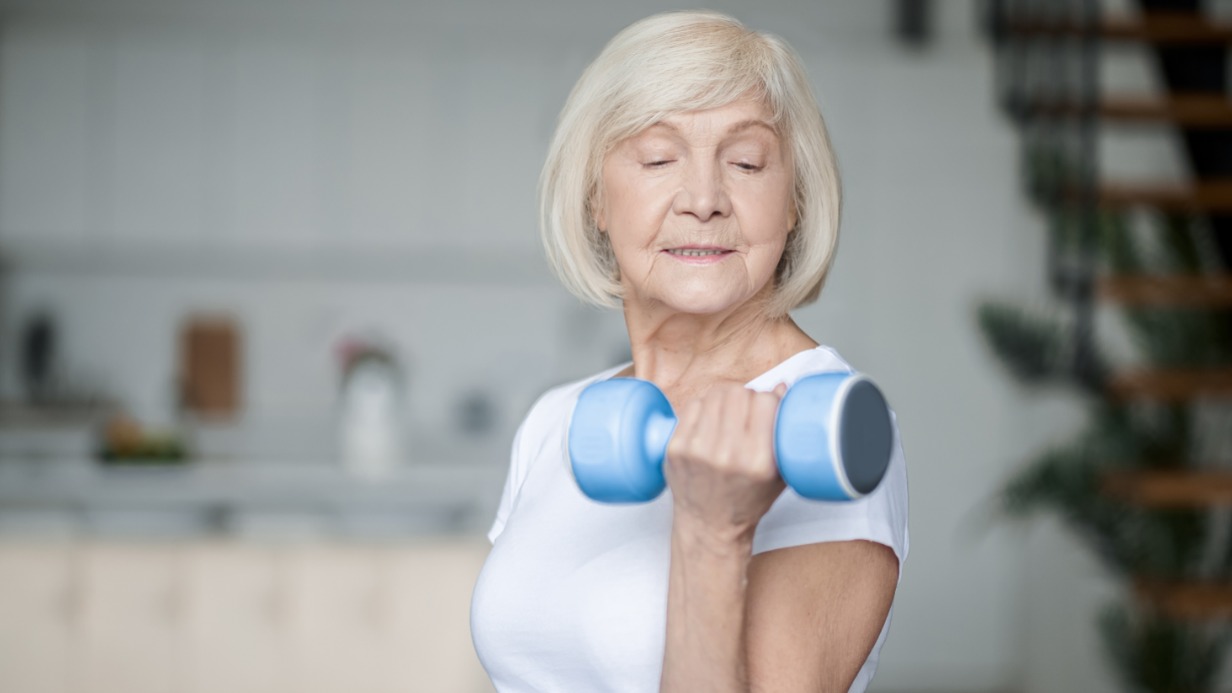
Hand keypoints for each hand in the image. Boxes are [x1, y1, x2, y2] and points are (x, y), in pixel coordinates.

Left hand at [664, 382, 788, 539]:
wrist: (709, 527)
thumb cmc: (746, 502)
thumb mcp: (778, 474)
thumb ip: (784, 432)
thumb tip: (781, 387)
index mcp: (758, 462)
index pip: (764, 402)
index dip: (768, 400)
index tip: (767, 408)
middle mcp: (726, 455)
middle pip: (738, 393)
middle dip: (746, 396)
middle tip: (746, 409)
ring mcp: (697, 450)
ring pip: (714, 395)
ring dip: (724, 398)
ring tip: (728, 413)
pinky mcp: (676, 448)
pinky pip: (692, 405)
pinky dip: (703, 406)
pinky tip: (709, 419)